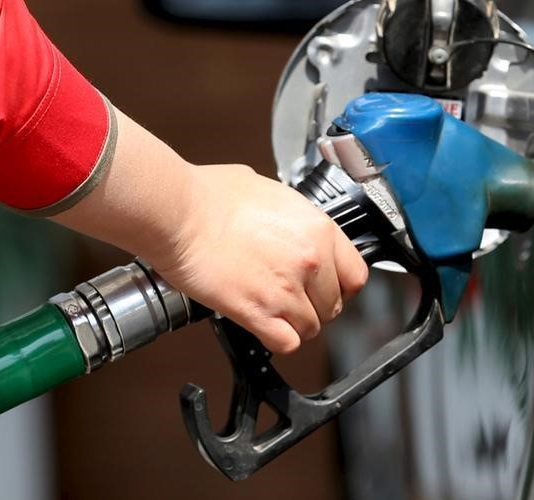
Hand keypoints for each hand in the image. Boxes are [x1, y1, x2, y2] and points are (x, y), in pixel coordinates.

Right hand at [147, 164, 368, 353]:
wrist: (178, 212)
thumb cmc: (211, 195)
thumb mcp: (270, 190)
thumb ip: (292, 214)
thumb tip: (290, 221)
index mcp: (318, 229)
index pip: (355, 275)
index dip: (340, 285)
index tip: (328, 286)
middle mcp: (310, 261)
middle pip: (332, 305)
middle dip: (314, 306)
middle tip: (293, 298)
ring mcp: (286, 290)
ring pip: (311, 328)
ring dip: (294, 324)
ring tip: (274, 311)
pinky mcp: (258, 312)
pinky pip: (286, 343)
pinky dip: (278, 339)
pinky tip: (265, 325)